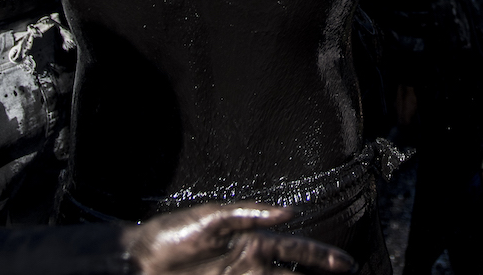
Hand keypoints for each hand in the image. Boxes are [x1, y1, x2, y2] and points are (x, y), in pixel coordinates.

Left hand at [125, 204, 353, 274]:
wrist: (138, 262)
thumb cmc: (169, 235)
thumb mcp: (210, 218)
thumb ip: (249, 214)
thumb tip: (288, 213)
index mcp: (249, 241)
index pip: (293, 249)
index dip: (320, 257)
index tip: (344, 265)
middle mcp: (248, 264)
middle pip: (293, 272)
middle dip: (319, 274)